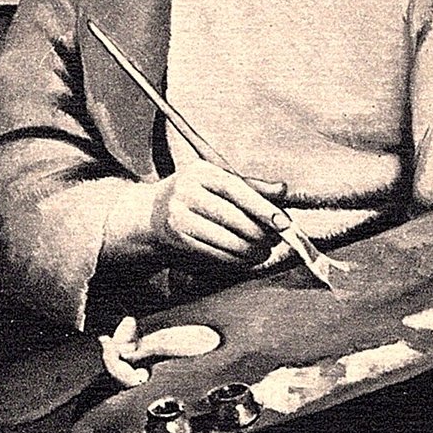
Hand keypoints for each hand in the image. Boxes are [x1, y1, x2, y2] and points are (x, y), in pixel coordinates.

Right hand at [147, 156, 287, 265]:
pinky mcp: (178, 240)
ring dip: (251, 251)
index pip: (236, 189)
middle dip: (260, 234)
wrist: (149, 215)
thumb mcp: (215, 181)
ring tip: (263, 252)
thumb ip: (250, 186)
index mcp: (200, 172)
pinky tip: (245, 259)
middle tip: (275, 241)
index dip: (262, 207)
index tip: (283, 223)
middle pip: (233, 217)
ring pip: (226, 240)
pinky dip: (235, 260)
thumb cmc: (192, 195)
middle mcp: (186, 192)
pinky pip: (215, 254)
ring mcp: (179, 217)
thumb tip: (282, 189)